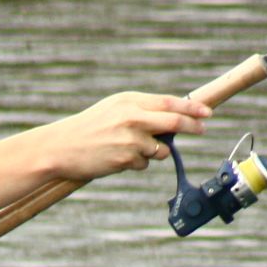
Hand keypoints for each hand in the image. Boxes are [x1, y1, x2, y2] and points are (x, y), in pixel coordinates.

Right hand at [43, 92, 209, 182]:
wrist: (61, 147)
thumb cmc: (89, 127)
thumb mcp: (114, 109)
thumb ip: (142, 110)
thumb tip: (173, 119)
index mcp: (130, 101)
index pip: (169, 103)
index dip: (191, 109)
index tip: (206, 113)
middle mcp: (132, 117)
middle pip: (174, 123)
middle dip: (191, 127)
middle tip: (202, 130)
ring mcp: (130, 139)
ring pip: (161, 149)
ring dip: (155, 152)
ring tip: (128, 148)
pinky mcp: (126, 159)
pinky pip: (145, 164)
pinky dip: (137, 163)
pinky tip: (116, 158)